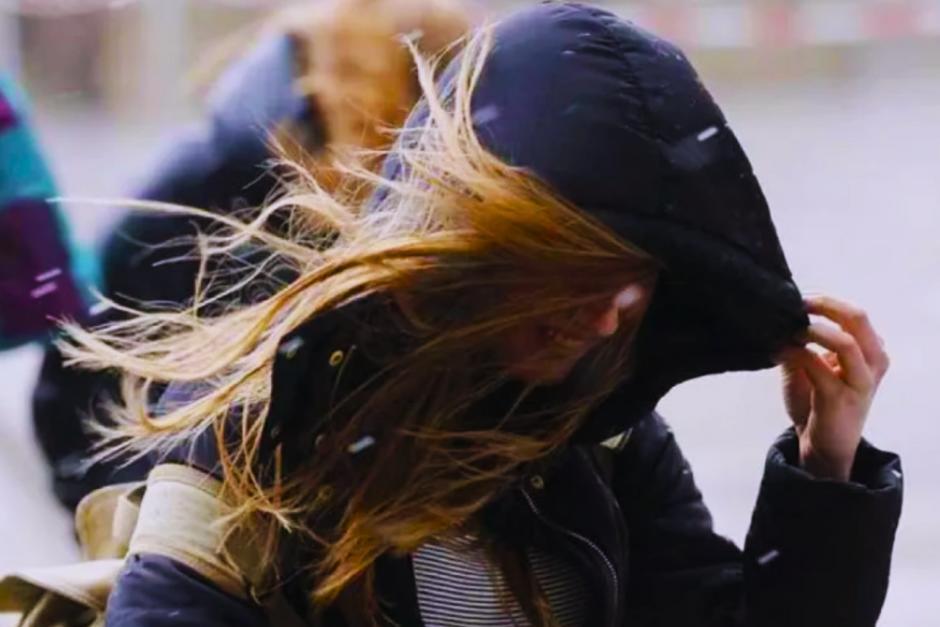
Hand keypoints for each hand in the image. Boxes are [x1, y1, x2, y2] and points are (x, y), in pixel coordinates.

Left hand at [777, 295, 889, 480]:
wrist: (822, 445)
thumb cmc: (816, 401)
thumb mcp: (806, 366)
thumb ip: (800, 342)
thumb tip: (781, 317)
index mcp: (870, 351)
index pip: (854, 314)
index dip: (825, 301)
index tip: (795, 300)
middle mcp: (873, 363)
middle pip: (858, 319)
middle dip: (824, 306)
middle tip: (796, 306)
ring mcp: (860, 382)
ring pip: (845, 342)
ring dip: (813, 330)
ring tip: (790, 330)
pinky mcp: (840, 399)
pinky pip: (818, 366)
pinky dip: (796, 353)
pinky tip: (778, 352)